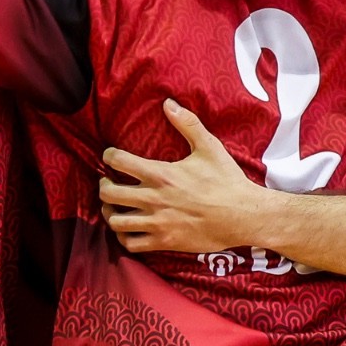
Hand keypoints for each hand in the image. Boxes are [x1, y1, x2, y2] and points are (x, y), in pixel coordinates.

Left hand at [99, 100, 270, 253]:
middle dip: (103, 186)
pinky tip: (128, 228)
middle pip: (108, 193)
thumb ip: (187, 123)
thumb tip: (168, 103)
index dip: (109, 156)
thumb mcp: (209, 147)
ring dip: (109, 212)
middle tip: (108, 182)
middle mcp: (154, 199)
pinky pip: (131, 243)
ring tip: (114, 206)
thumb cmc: (226, 181)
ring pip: (115, 221)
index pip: (118, 161)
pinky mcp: (164, 241)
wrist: (243, 216)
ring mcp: (157, 222)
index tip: (111, 156)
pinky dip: (123, 236)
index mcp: (161, 174)